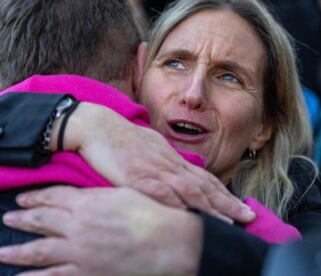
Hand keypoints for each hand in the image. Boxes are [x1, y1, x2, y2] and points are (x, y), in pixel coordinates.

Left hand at [0, 186, 201, 275]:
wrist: (165, 240)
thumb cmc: (148, 211)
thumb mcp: (121, 193)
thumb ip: (95, 195)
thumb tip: (77, 196)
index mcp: (87, 203)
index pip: (54, 197)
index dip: (36, 197)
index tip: (23, 197)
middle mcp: (77, 227)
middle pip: (42, 221)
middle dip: (22, 219)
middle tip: (8, 217)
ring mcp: (79, 252)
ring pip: (40, 251)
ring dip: (18, 251)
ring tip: (2, 252)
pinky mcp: (87, 273)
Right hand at [52, 102, 254, 222]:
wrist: (98, 126)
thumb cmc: (121, 136)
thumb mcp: (149, 146)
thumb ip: (164, 160)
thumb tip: (175, 168)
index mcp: (171, 158)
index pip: (203, 178)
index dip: (223, 192)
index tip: (238, 204)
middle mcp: (169, 165)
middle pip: (204, 186)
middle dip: (227, 203)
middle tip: (248, 216)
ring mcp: (155, 171)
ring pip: (191, 191)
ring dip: (213, 208)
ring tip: (232, 222)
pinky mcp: (138, 178)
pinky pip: (164, 195)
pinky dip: (182, 208)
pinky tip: (193, 219)